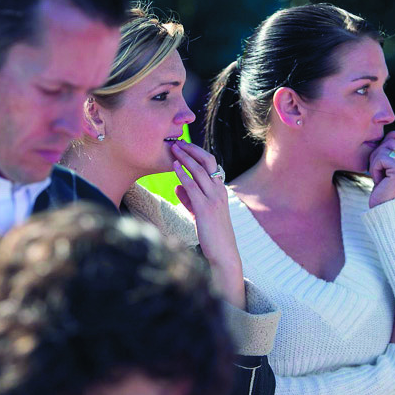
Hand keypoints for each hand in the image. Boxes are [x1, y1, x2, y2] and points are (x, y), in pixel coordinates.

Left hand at [171, 141, 244, 307]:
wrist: (222, 253)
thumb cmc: (211, 233)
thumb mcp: (199, 212)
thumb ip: (189, 198)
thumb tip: (177, 187)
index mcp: (219, 190)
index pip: (210, 163)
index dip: (197, 152)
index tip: (183, 145)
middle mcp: (219, 191)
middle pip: (206, 162)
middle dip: (191, 149)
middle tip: (176, 141)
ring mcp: (213, 199)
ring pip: (199, 171)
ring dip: (184, 158)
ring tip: (172, 149)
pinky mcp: (205, 208)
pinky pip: (192, 186)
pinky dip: (182, 174)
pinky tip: (174, 166)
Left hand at [368, 130, 394, 207]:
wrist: (384, 210)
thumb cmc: (383, 188)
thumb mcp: (390, 167)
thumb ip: (392, 151)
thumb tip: (383, 134)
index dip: (392, 138)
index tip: (384, 154)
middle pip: (392, 139)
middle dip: (378, 152)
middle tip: (378, 169)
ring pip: (384, 147)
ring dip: (375, 161)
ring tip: (379, 176)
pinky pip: (381, 158)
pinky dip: (374, 168)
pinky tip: (379, 181)